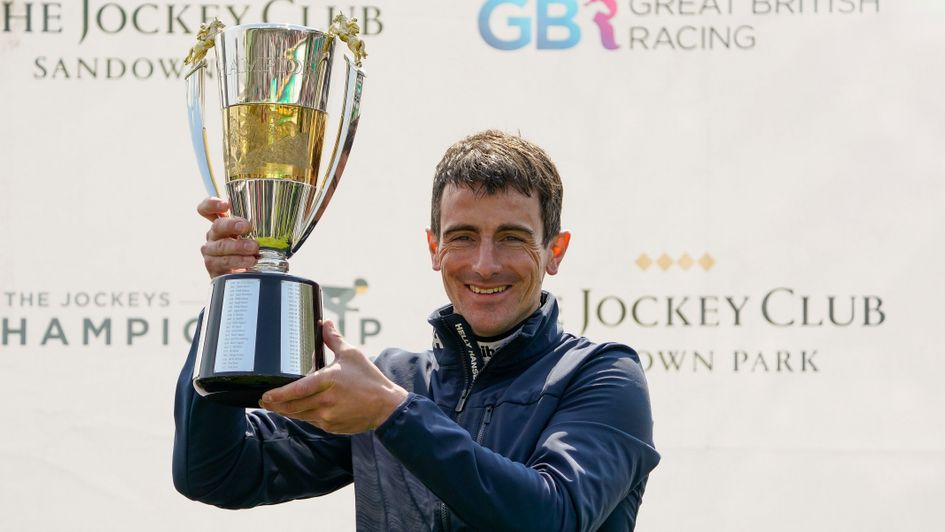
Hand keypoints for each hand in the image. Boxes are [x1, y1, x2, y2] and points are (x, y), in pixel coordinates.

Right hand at [197, 197, 258, 277]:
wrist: (242, 275)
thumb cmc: (248, 251)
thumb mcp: (251, 236)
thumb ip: (253, 228)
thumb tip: (270, 221)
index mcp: (220, 224)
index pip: (206, 209)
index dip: (212, 204)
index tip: (226, 205)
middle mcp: (213, 236)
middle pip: (217, 226)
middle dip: (232, 225)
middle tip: (247, 227)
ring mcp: (211, 252)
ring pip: (221, 246)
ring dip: (238, 246)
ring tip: (254, 248)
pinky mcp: (213, 267)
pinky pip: (223, 262)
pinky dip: (238, 261)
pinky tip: (250, 261)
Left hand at [259, 320, 407, 434]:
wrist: (386, 406)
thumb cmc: (369, 379)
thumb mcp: (352, 354)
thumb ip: (334, 339)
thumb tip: (324, 323)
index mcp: (328, 381)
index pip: (296, 390)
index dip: (278, 395)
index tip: (265, 395)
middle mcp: (325, 401)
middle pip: (292, 406)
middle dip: (275, 405)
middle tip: (263, 401)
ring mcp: (328, 416)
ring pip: (299, 416)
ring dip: (286, 411)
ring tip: (276, 406)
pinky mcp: (331, 426)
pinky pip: (310, 421)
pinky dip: (302, 416)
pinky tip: (297, 411)